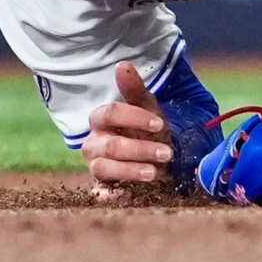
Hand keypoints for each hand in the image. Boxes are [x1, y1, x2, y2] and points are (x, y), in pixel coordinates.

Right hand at [82, 62, 173, 197]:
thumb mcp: (147, 108)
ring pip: (105, 168)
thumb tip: (122, 65)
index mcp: (102, 120)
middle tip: (167, 153)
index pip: (108, 114)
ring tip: (155, 173)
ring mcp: (96, 165)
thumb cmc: (147, 129)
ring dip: (131, 171)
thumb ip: (134, 90)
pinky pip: (98, 193)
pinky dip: (111, 196)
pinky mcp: (101, 186)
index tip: (159, 123)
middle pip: (110, 145)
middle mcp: (94, 142)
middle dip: (140, 149)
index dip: (133, 117)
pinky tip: (129, 195)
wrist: (155, 156)